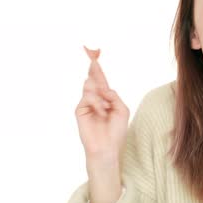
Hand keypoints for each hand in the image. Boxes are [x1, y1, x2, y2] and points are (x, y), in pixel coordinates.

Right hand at [75, 46, 129, 163]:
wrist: (107, 147)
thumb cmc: (116, 131)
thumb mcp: (122, 110)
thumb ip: (114, 96)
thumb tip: (102, 87)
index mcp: (107, 98)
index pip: (102, 81)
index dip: (99, 69)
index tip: (96, 55)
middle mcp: (96, 99)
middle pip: (93, 79)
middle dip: (94, 69)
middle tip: (91, 55)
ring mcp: (87, 104)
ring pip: (91, 87)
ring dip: (100, 94)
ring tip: (105, 108)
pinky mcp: (80, 110)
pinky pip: (88, 97)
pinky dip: (97, 103)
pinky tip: (102, 112)